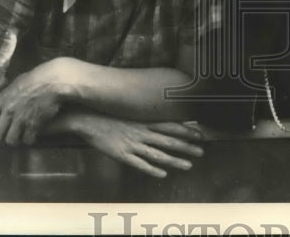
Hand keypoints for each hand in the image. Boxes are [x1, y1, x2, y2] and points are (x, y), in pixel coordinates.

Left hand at [0, 58, 70, 144]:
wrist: (54, 80)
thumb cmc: (36, 77)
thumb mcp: (15, 82)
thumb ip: (5, 93)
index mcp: (2, 99)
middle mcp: (9, 111)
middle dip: (0, 136)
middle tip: (5, 134)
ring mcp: (21, 119)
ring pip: (11, 140)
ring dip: (15, 139)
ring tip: (20, 135)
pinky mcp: (34, 125)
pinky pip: (27, 140)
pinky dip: (29, 139)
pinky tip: (32, 134)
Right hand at [71, 113, 204, 177]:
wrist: (87, 119)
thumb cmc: (109, 116)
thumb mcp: (129, 113)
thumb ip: (144, 118)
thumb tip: (159, 118)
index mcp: (144, 121)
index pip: (170, 125)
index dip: (186, 130)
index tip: (200, 134)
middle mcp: (141, 132)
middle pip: (168, 140)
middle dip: (186, 147)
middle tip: (202, 152)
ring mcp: (132, 144)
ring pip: (157, 154)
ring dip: (174, 160)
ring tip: (189, 166)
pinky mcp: (121, 154)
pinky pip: (138, 163)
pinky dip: (150, 169)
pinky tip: (162, 175)